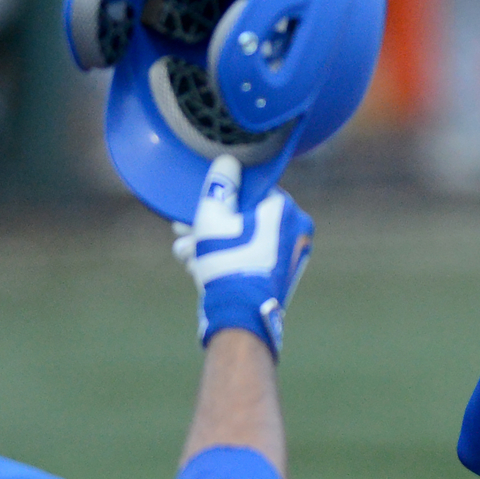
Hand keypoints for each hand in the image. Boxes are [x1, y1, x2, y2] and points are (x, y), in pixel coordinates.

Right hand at [173, 155, 313, 356]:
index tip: (198, 204)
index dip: (221, 195)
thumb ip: (219, 186)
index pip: (252, 189)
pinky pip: (252, 258)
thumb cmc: (227, 263)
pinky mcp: (281, 278)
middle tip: (183, 230)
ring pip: (245, 239)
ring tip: (187, 255)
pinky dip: (228, 260)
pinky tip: (200, 268)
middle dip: (210, 224)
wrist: (241, 317)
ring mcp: (291, 257)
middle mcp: (296, 232)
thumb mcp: (213, 218)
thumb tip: (228, 161)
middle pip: (245, 217)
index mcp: (287, 211)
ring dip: (213, 244)